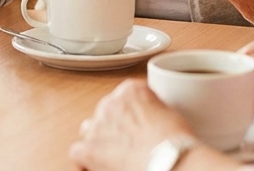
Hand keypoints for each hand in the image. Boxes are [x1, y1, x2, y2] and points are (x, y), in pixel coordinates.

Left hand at [69, 79, 202, 170]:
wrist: (169, 161)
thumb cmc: (176, 142)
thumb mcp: (170, 112)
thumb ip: (152, 108)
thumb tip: (151, 119)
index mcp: (131, 90)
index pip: (123, 97)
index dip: (131, 113)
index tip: (138, 124)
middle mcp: (110, 104)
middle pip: (105, 113)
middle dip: (115, 127)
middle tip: (130, 143)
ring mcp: (97, 126)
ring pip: (89, 130)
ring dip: (99, 141)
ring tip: (115, 155)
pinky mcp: (89, 150)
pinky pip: (77, 152)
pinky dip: (86, 160)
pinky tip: (97, 166)